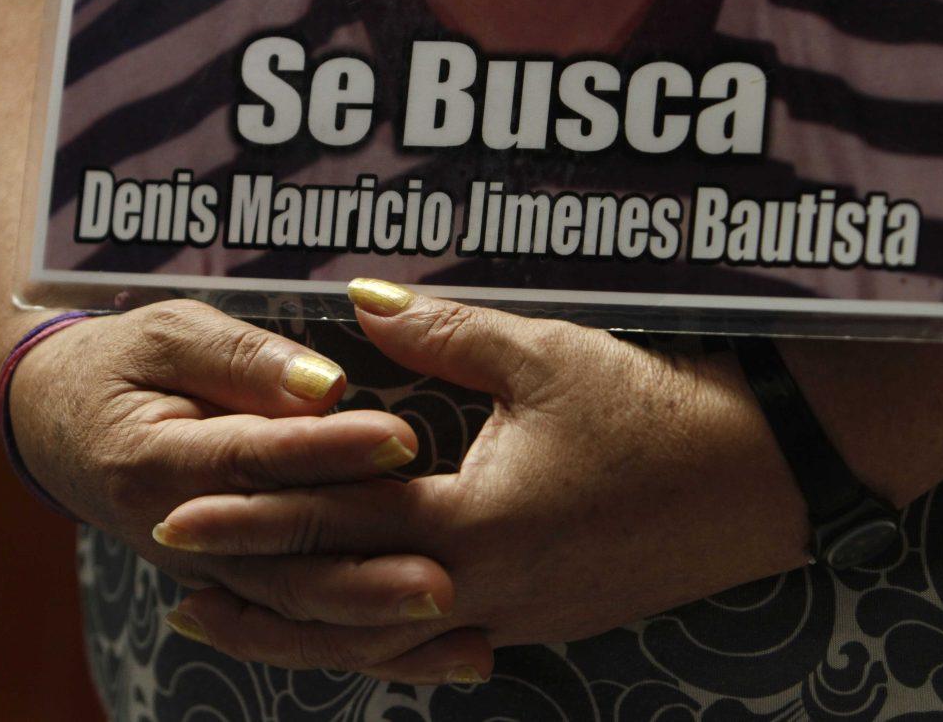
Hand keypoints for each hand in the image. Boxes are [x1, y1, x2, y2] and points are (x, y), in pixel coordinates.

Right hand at [8, 300, 465, 635]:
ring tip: (459, 633)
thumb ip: (241, 357)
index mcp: (156, 461)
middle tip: (443, 578)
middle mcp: (181, 534)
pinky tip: (437, 652)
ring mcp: (209, 571)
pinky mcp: (236, 584)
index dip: (329, 451)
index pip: (255, 458)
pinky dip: (364, 642)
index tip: (403, 437)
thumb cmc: (125, 365)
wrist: (63, 426)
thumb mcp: (168, 336)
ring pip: (296, 613)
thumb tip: (324, 385)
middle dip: (365, 576)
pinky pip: (299, 625)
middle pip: (281, 564)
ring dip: (376, 629)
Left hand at [156, 281, 811, 683]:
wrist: (765, 475)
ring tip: (242, 623)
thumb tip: (361, 300)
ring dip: (309, 633)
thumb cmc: (659, 410)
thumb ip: (443, 333)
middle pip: (345, 603)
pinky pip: (438, 643)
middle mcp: (488, 588)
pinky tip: (353, 627)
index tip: (180, 513)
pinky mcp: (546, 621)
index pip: (339, 521)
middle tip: (177, 583)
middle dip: (257, 594)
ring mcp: (519, 618)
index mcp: (478, 523)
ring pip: (387, 642)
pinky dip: (379, 638)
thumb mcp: (547, 357)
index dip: (254, 516)